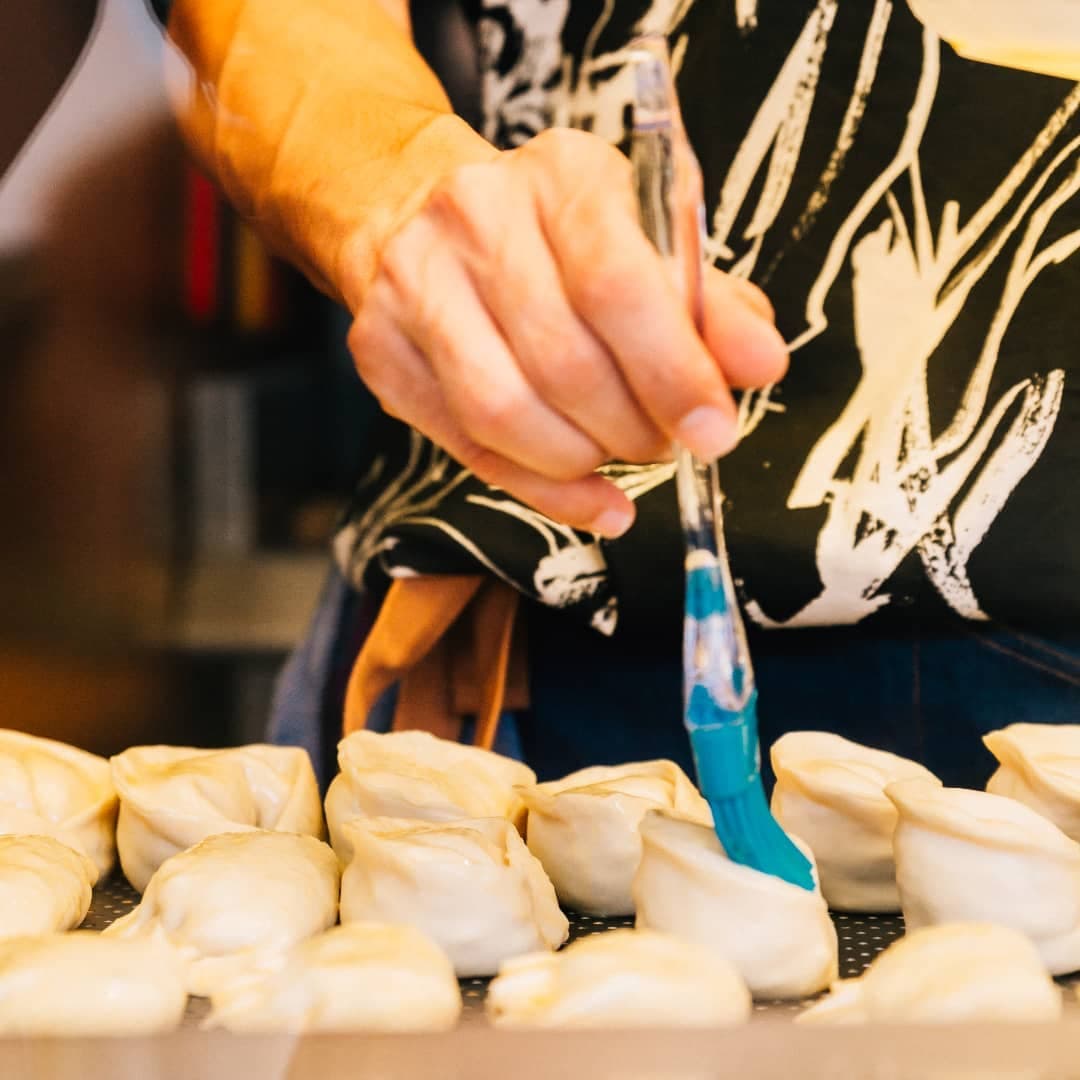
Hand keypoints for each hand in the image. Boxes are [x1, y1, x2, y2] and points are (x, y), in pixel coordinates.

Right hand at [347, 128, 786, 537]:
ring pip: (505, 413)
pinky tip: (591, 497)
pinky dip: (543, 490)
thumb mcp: (646, 239)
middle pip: (563, 361)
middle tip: (668, 442)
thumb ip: (708, 304)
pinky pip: (469, 448)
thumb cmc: (553, 234)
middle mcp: (477, 220)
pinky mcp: (381, 352)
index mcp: (561, 175)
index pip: (616, 282)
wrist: (415, 207)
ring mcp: (416, 287)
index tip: (716, 428)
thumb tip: (758, 365)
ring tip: (619, 453)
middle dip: (634, 428)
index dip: (672, 370)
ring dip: (583, 461)